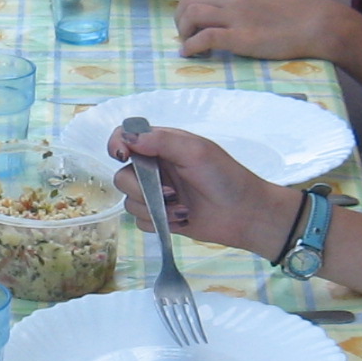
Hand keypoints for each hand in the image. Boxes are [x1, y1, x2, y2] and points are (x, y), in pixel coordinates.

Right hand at [103, 124, 299, 258]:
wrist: (245, 215)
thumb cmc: (225, 177)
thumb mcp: (196, 151)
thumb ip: (161, 141)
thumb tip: (127, 137)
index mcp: (162, 146)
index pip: (126, 137)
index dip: (117, 145)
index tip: (122, 156)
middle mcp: (156, 169)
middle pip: (123, 176)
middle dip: (143, 189)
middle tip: (171, 192)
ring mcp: (157, 195)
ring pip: (130, 202)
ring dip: (155, 209)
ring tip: (182, 209)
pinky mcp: (161, 218)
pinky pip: (141, 222)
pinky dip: (159, 223)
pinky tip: (183, 220)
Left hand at [174, 0, 342, 61]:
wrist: (317, 24)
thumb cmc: (296, 14)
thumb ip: (245, 0)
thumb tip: (229, 12)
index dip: (190, 4)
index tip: (192, 19)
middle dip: (180, 16)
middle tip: (184, 32)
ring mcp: (235, 16)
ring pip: (192, 14)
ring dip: (183, 30)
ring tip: (187, 44)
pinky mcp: (239, 37)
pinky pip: (204, 38)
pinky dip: (191, 46)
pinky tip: (190, 54)